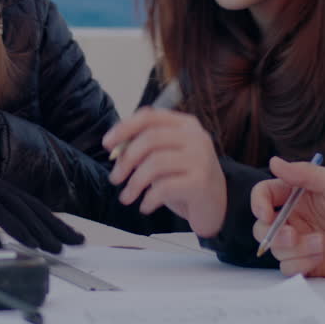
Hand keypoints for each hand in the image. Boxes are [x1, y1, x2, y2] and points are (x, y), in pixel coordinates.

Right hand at [0, 118, 84, 252]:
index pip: (30, 207)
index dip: (50, 222)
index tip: (68, 236)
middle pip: (34, 208)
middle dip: (57, 226)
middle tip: (78, 242)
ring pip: (22, 210)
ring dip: (42, 230)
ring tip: (59, 246)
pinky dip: (17, 227)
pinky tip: (31, 241)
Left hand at [102, 108, 226, 236]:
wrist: (217, 205)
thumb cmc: (184, 179)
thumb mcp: (165, 158)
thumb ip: (144, 149)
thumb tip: (115, 150)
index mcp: (185, 125)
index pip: (149, 116)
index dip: (124, 128)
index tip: (107, 145)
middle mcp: (196, 137)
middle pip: (150, 139)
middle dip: (126, 160)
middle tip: (115, 178)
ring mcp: (201, 158)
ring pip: (154, 164)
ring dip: (134, 183)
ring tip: (127, 197)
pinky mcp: (201, 182)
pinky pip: (164, 187)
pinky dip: (148, 199)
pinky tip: (145, 206)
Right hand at [251, 157, 324, 277]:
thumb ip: (305, 174)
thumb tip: (274, 161)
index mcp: (299, 196)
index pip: (265, 195)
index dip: (258, 203)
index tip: (266, 214)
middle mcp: (297, 219)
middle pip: (262, 226)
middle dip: (272, 233)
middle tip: (293, 235)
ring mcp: (302, 243)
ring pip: (275, 249)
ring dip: (293, 249)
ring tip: (321, 246)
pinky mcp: (310, 264)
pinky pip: (288, 268)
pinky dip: (299, 264)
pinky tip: (320, 258)